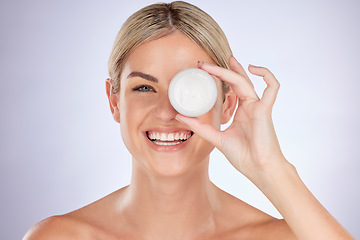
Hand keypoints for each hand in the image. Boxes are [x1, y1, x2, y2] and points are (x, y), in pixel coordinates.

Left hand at [176, 56, 287, 182]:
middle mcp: (249, 107)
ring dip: (232, 71)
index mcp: (240, 112)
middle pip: (237, 81)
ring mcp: (258, 107)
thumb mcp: (217, 138)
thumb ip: (201, 127)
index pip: (230, 89)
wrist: (259, 170)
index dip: (218, 78)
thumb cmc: (243, 156)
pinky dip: (267, 76)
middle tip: (204, 63)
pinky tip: (253, 68)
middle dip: (222, 70)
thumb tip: (179, 116)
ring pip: (246, 82)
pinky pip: (272, 88)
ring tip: (219, 63)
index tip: (203, 71)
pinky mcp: (265, 110)